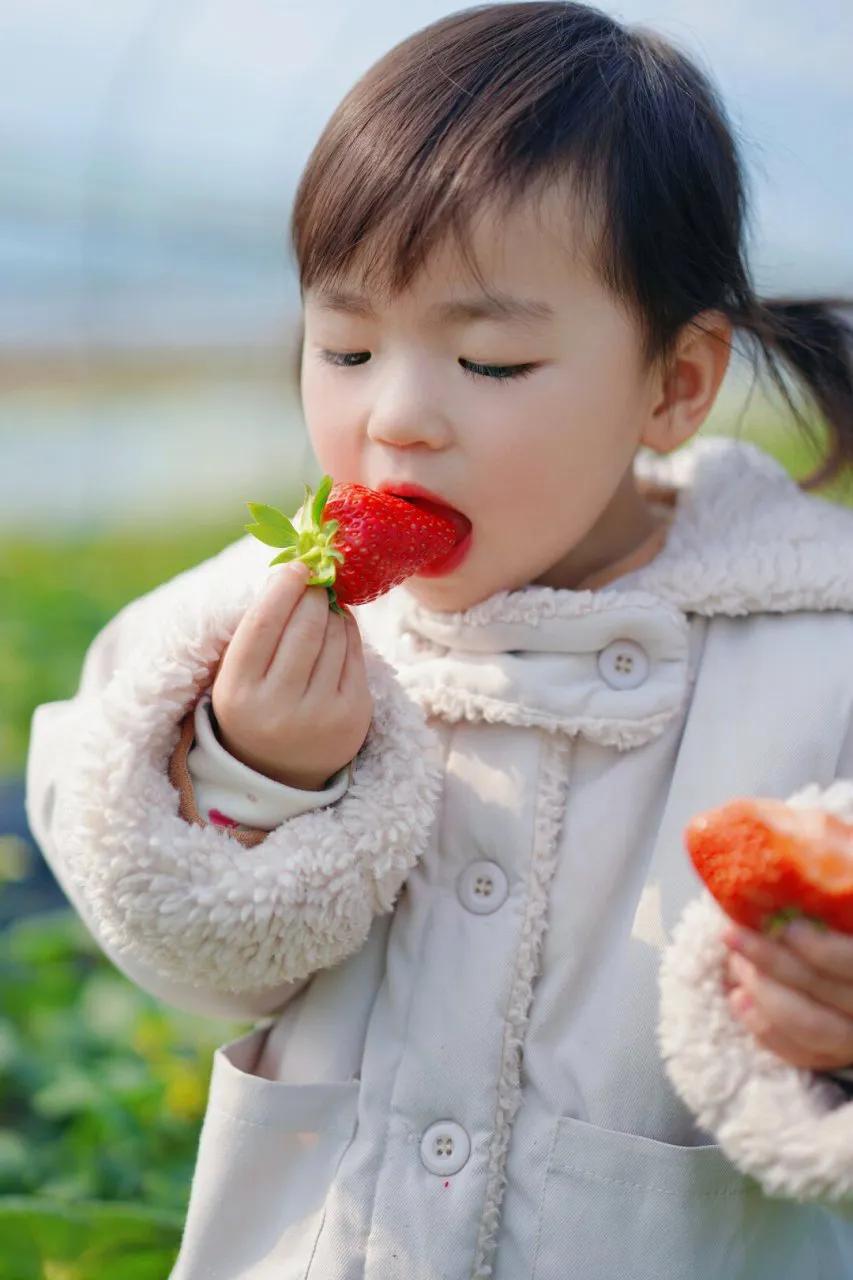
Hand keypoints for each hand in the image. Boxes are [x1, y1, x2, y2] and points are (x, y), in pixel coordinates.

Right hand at [211, 561, 372, 789]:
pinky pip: (355, 654)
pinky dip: (348, 631)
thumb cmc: (256, 704)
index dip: (282, 588)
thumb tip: (292, 572)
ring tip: (323, 606)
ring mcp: (319, 714)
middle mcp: (278, 707)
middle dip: (313, 595)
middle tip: (315, 582)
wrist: (280, 771)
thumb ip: (258, 627)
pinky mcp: (353, 715)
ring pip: (334, 637)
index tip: (296, 567)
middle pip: (304, 627)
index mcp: (237, 692)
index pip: (263, 624)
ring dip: (331, 611)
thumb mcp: (239, 674)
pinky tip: (339, 626)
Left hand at [722, 919, 852, 1071]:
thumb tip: (793, 879)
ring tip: (734, 964)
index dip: (817, 947)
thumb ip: (824, 905)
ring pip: (809, 1027)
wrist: (834, 971)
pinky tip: (738, 998)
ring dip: (763, 993)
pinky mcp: (831, 1056)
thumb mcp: (839, 914)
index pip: (849, 961)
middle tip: (732, 935)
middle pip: (821, 989)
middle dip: (771, 960)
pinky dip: (763, 1027)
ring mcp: (852, 1038)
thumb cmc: (835, 929)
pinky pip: (798, 1053)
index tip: (783, 926)